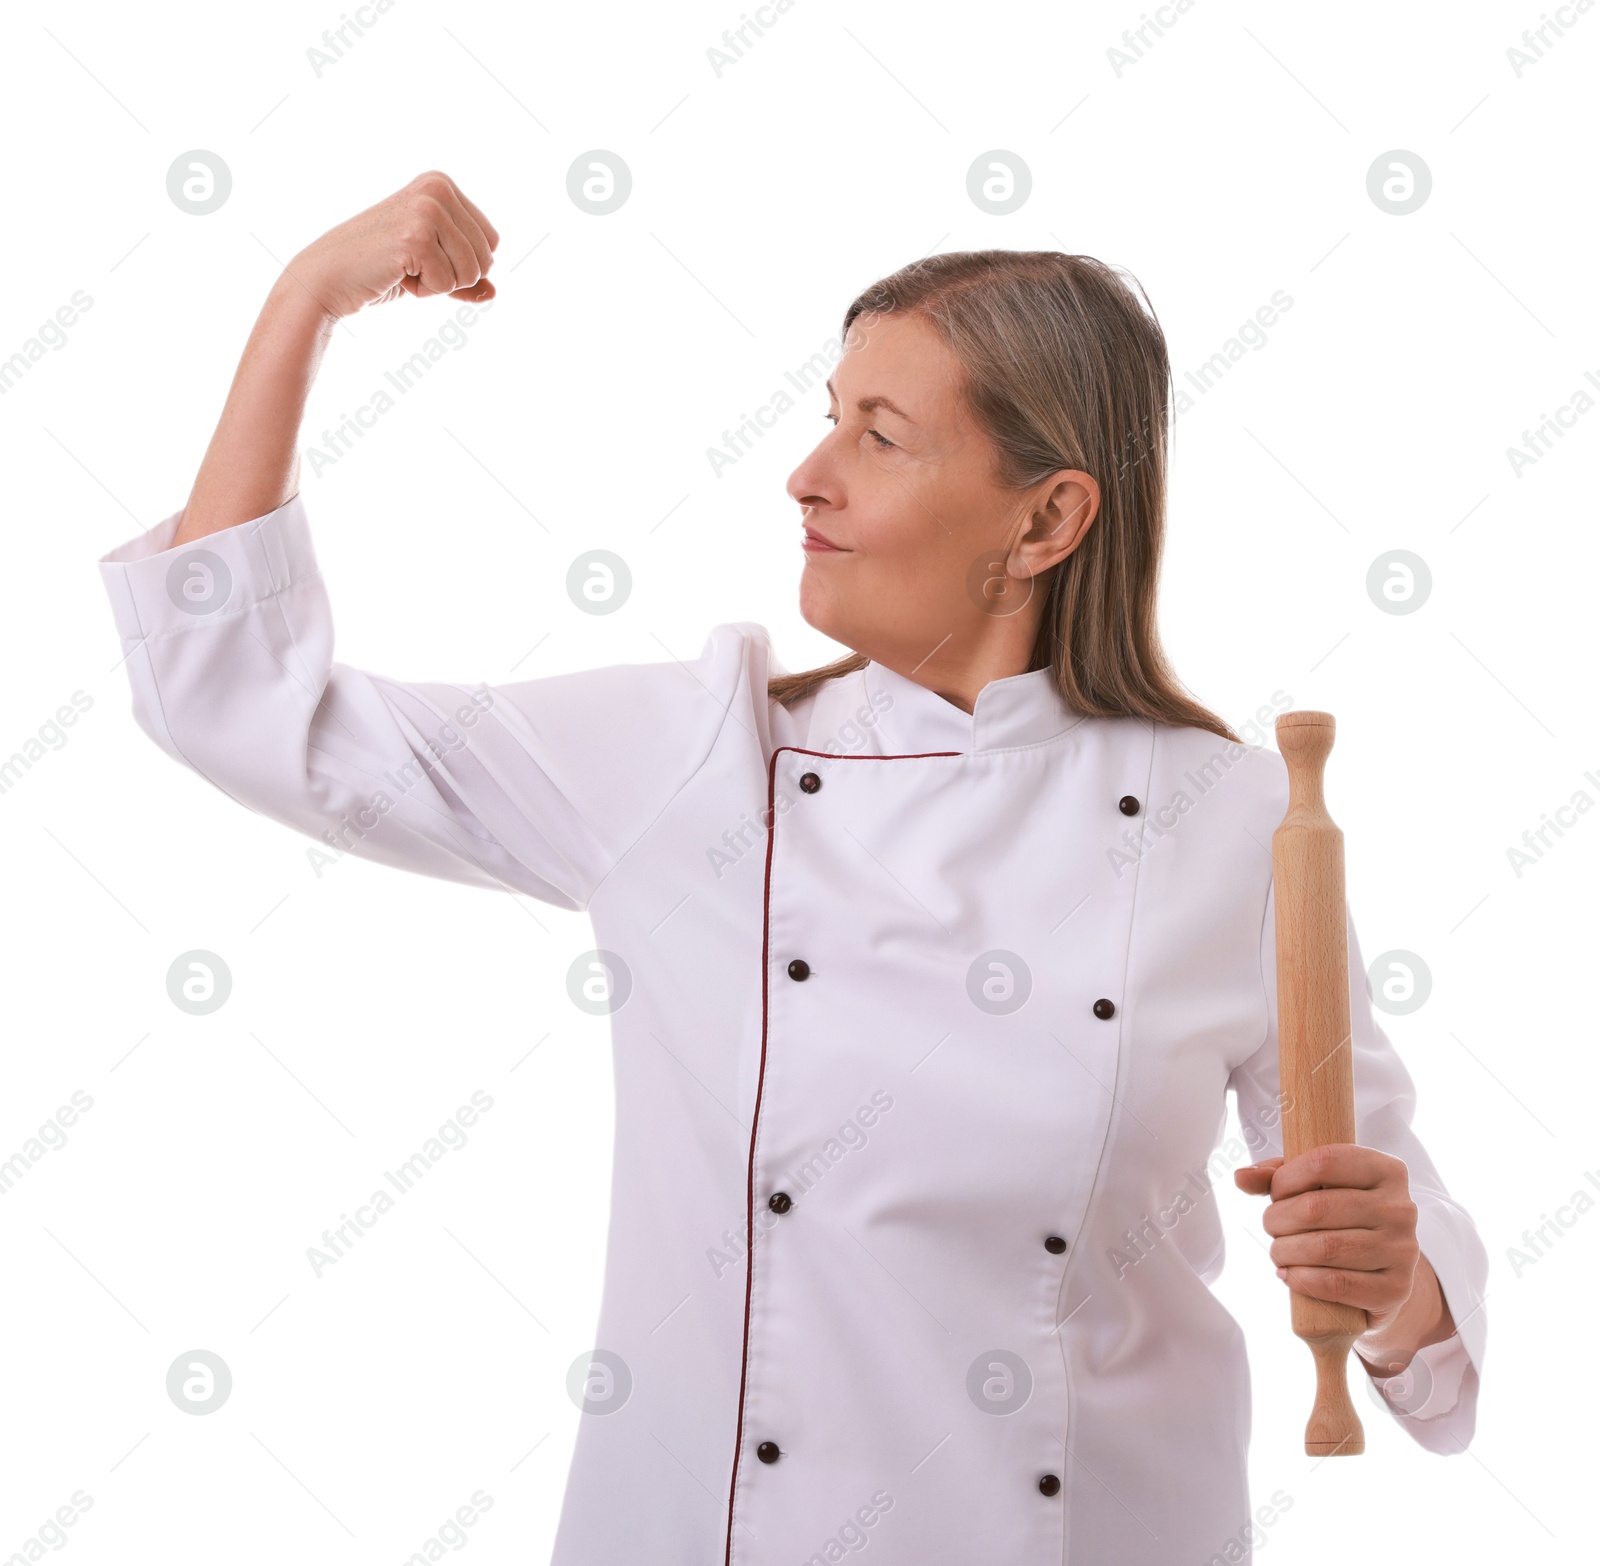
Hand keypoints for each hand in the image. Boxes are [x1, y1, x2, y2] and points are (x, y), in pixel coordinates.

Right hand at [282, 170, 499, 321]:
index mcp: (442, 184)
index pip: (491, 242)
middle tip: (411, 265)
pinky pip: (448, 284)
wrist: (329, 276)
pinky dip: (425, 291)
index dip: (462, 264)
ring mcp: (427, 209)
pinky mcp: (416, 236)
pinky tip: (396, 274)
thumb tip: (493, 292)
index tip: (423, 255)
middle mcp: (437, 188)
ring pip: (471, 273)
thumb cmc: (378, 269)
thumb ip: (464, 277)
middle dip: (453, 277)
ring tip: (403, 268)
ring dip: (439, 284)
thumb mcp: (430, 268)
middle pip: (486, 258)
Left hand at [1234, 1144, 1421, 1339]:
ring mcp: (1403, 1250)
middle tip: (1270, 1227)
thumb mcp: (1315, 1187)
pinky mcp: (1396, 1289)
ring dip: (1286, 1251)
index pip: (1324, 1162)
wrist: (1382, 1273)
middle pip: (1318, 1207)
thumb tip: (1240, 1176)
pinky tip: (1290, 1275)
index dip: (1286, 1178)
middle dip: (1278, 1219)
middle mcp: (1401, 1208)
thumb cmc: (1343, 1219)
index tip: (1276, 1193)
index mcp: (1386, 1170)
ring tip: (1278, 1252)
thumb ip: (1275, 1176)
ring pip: (1326, 1247)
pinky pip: (1338, 1283)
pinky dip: (1303, 1280)